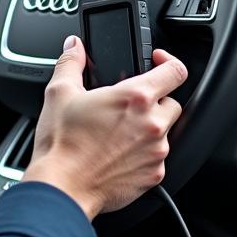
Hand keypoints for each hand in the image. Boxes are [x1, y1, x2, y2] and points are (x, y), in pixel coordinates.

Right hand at [22, 38, 187, 219]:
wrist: (62, 188)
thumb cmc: (62, 145)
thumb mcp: (60, 93)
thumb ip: (72, 63)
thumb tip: (75, 47)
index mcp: (136, 98)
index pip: (176, 71)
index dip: (169, 61)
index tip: (158, 63)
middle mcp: (153, 123)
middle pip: (172, 102)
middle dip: (155, 101)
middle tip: (129, 107)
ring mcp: (157, 151)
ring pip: (166, 132)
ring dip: (149, 128)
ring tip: (119, 133)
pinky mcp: (155, 175)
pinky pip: (158, 158)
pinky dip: (144, 154)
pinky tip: (120, 155)